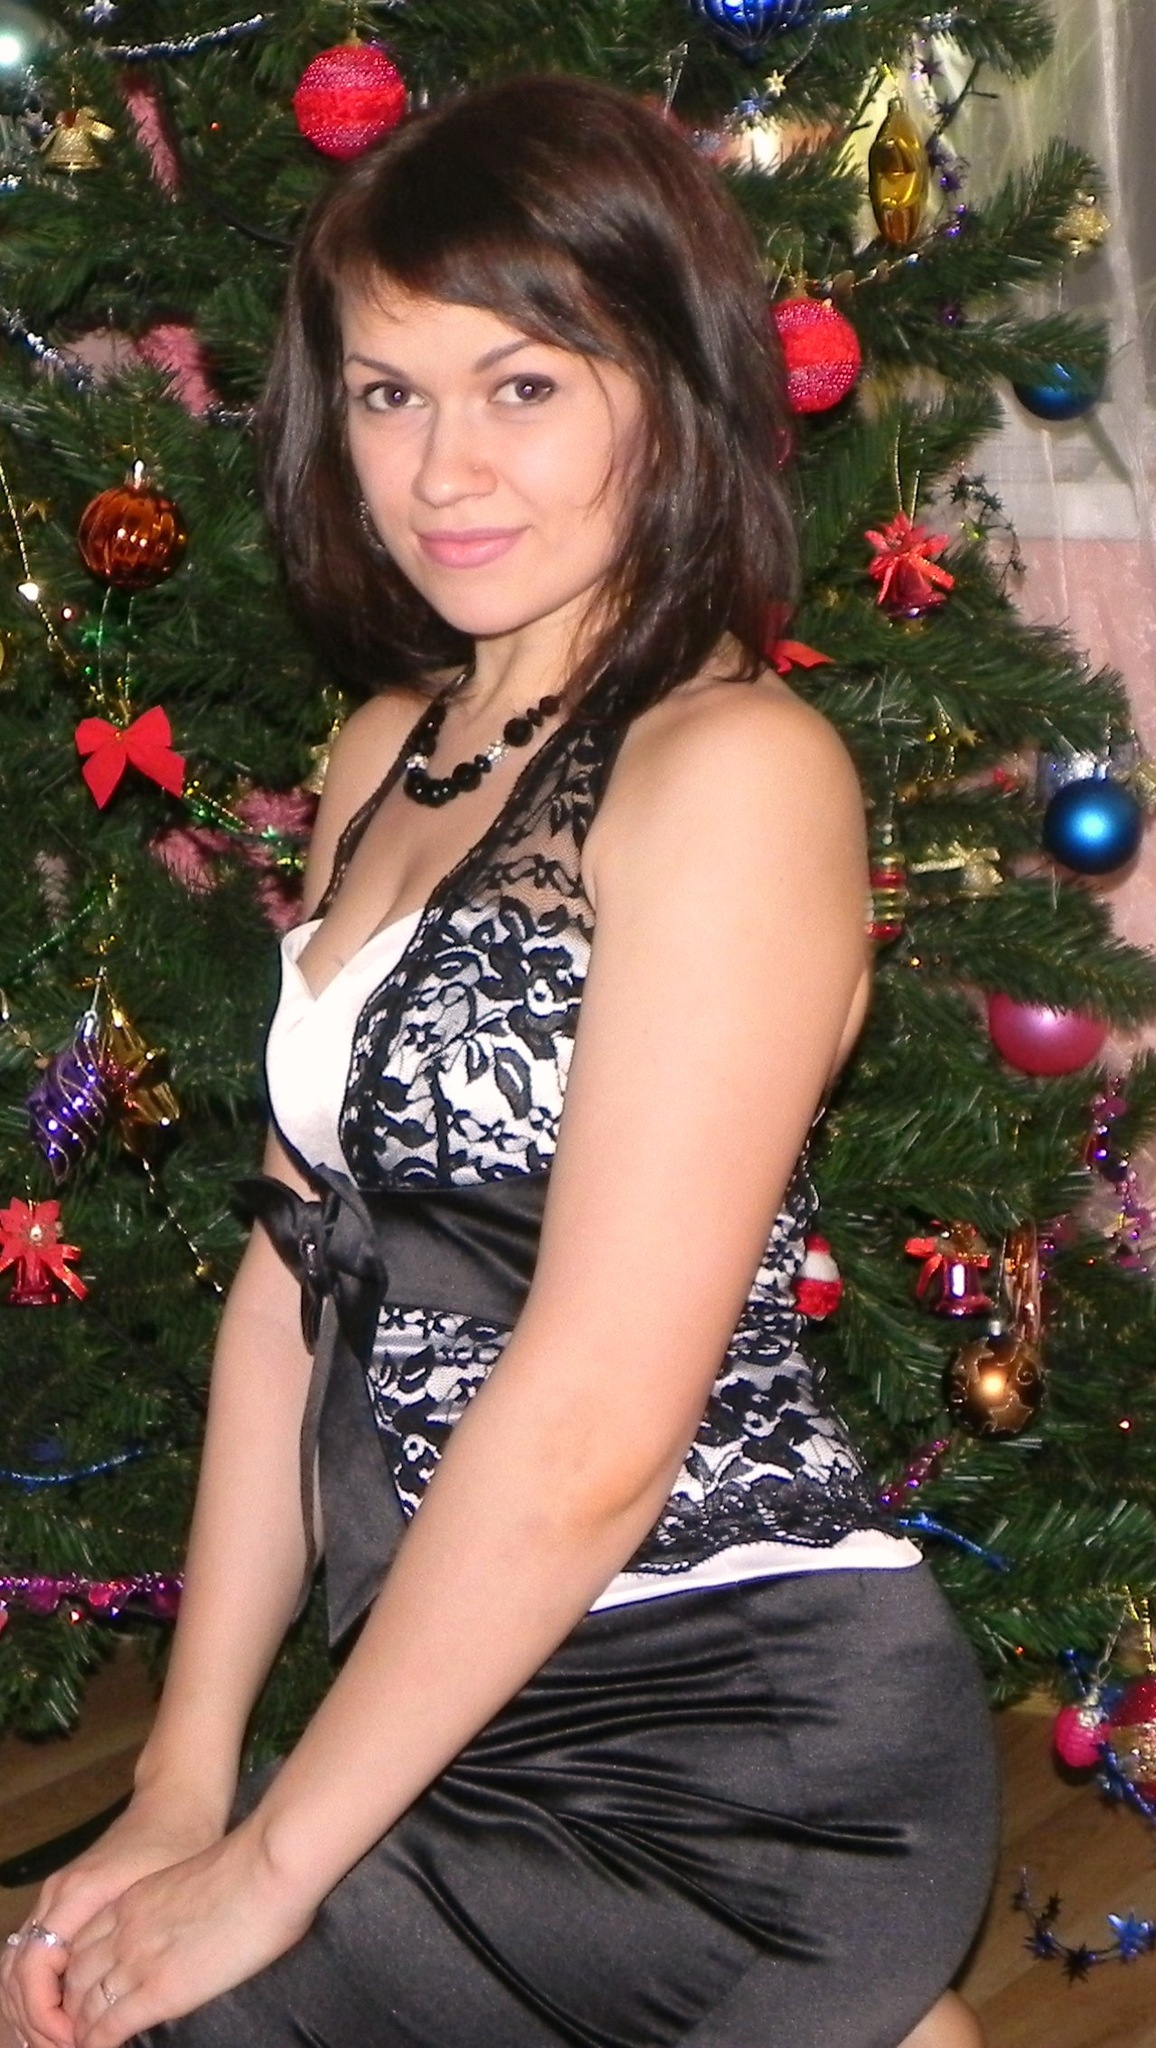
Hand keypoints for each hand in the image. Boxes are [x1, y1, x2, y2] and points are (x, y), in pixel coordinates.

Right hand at [0, 1792, 224, 2047]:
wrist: (176, 1800)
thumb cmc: (177, 1840)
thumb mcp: (164, 1891)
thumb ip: (138, 1946)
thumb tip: (127, 2010)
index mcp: (75, 1895)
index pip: (32, 1967)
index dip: (47, 2013)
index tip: (75, 2041)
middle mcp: (56, 1897)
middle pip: (16, 1972)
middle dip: (34, 2020)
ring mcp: (56, 1899)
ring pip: (18, 1965)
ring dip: (30, 2010)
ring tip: (58, 2044)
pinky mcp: (66, 1905)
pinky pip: (33, 1954)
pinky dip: (37, 1991)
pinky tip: (59, 2018)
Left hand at [60, 1823, 312, 2047]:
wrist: (267, 1867)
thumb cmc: (252, 1866)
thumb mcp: (194, 1881)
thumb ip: (179, 1904)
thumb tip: (194, 1923)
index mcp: (135, 1899)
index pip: (84, 1941)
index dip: (83, 1971)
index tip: (93, 1989)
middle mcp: (126, 1929)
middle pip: (77, 1975)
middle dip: (74, 2003)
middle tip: (85, 2023)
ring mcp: (138, 1960)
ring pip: (85, 2005)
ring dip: (81, 2028)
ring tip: (88, 2043)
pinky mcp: (158, 1990)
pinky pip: (109, 2027)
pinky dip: (97, 2044)